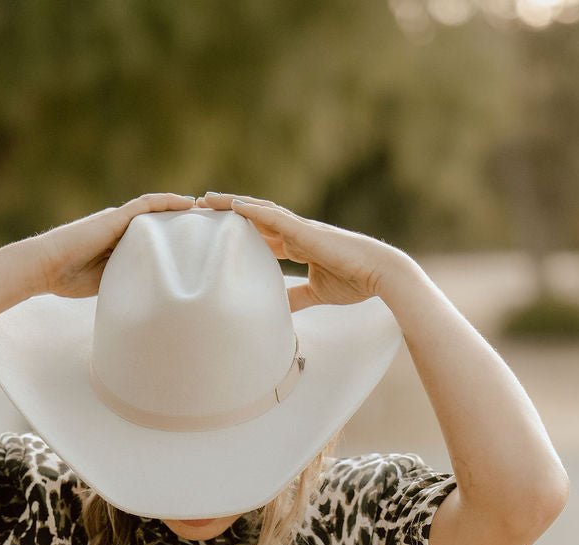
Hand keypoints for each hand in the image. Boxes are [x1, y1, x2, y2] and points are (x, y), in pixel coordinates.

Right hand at [30, 192, 196, 298]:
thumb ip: (126, 281)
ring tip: (208, 210)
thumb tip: (147, 300)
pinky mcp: (115, 216)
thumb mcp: (106, 283)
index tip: (198, 244)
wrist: (46, 266)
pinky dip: (168, 202)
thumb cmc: (67, 279)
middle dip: (185, 222)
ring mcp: (118, 220)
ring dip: (183, 208)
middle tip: (212, 226)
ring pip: (158, 210)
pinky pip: (147, 204)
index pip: (155, 238)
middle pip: (160, 222)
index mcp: (120, 244)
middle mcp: (121, 228)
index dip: (176, 238)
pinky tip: (188, 203)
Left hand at [194, 192, 411, 311]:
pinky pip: (274, 216)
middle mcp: (296, 232)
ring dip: (232, 203)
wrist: (379, 274)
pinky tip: (233, 205)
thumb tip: (278, 310)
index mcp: (298, 245)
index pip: (261, 236)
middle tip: (199, 209)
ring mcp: (300, 228)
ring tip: (206, 199)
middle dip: (227, 213)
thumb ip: (297, 297)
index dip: (237, 233)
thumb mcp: (317, 293)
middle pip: (254, 218)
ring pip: (259, 211)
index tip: (214, 232)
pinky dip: (253, 210)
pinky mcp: (306, 230)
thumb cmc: (354, 281)